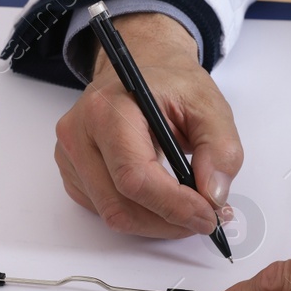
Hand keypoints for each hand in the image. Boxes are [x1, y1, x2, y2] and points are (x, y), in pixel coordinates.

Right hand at [53, 12, 241, 237]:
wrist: (142, 68)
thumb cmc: (170, 84)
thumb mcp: (209, 105)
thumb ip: (220, 149)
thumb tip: (214, 196)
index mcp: (107, 110)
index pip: (134, 176)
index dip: (174, 206)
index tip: (208, 215)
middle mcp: (79, 133)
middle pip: (120, 205)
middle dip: (169, 221)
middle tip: (207, 217)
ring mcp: (70, 156)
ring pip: (113, 214)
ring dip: (156, 223)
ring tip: (190, 207)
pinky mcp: (74, 173)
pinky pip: (105, 211)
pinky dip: (140, 215)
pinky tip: (162, 198)